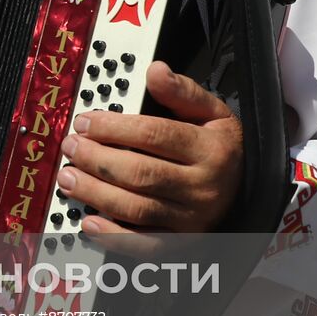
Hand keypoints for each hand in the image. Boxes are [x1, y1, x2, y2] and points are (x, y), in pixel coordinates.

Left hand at [55, 62, 241, 246]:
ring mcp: (193, 219)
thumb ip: (182, 92)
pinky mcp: (183, 242)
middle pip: (141, 173)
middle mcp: (203, 187)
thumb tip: (155, 70)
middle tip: (70, 147)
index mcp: (211, 150)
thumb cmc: (223, 149)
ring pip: (138, 209)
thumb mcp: (213, 113)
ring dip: (96, 194)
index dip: (114, 128)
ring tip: (68, 178)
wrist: (249, 189)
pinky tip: (90, 222)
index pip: (155, 135)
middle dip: (97, 159)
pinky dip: (115, 236)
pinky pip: (146, 245)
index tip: (85, 122)